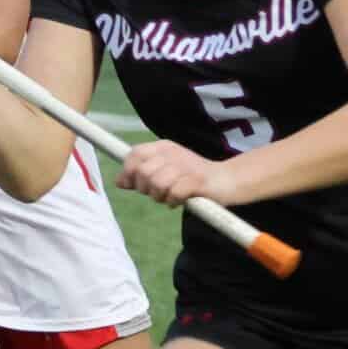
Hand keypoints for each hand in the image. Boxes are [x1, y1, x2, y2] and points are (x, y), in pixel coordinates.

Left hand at [118, 139, 238, 207]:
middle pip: (143, 173)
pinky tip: (182, 200)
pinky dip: (174, 201)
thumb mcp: (166, 172)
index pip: (135, 154)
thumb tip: (119, 181)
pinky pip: (174, 193)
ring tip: (171, 197)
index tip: (131, 184)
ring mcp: (186, 166)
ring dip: (161, 197)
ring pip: (156, 184)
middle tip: (158, 193)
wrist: (228, 180)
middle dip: (145, 189)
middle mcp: (173, 153)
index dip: (128, 172)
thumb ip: (142, 175)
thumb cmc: (194, 178)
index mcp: (164, 147)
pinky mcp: (197, 180)